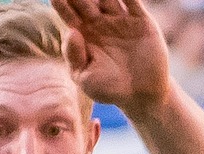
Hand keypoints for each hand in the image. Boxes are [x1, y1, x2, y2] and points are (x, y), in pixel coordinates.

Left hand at [52, 0, 172, 112]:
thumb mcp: (85, 77)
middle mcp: (100, 23)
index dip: (62, 4)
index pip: (69, 14)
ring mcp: (120, 20)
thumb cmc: (108, 88)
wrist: (141, 94)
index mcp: (83, 36)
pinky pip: (133, 2)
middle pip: (86, 1)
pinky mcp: (141, 21)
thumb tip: (70, 31)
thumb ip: (74, 56)